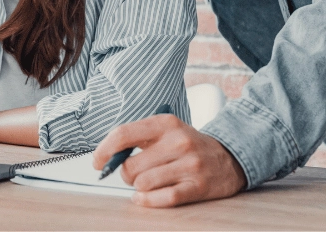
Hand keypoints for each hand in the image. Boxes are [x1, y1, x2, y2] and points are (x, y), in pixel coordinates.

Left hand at [92, 114, 245, 207]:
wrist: (228, 158)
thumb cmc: (187, 145)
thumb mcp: (165, 130)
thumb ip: (137, 138)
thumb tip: (106, 156)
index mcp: (165, 123)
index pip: (123, 134)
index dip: (104, 150)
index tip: (97, 161)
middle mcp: (178, 142)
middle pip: (130, 166)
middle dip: (126, 174)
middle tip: (135, 173)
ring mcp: (189, 165)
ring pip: (143, 184)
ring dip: (139, 188)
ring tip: (148, 182)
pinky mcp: (197, 187)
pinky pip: (162, 198)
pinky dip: (148, 201)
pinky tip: (145, 197)